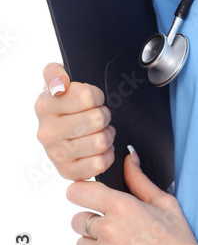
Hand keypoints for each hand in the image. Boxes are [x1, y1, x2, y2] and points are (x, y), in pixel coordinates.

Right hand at [35, 63, 115, 179]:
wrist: (61, 127)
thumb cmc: (64, 103)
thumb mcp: (58, 79)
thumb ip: (54, 73)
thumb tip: (60, 84)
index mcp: (44, 106)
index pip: (87, 97)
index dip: (97, 96)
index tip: (93, 99)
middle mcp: (46, 132)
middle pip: (97, 120)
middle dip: (104, 115)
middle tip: (98, 116)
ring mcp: (55, 154)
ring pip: (100, 142)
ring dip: (107, 135)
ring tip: (99, 131)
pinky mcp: (67, 172)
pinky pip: (100, 164)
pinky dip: (107, 154)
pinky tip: (99, 148)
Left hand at [67, 147, 197, 244]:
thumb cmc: (179, 242)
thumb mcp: (165, 203)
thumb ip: (139, 180)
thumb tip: (128, 158)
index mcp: (122, 207)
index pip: (77, 192)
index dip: (81, 193)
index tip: (88, 198)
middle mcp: (108, 230)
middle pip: (77, 220)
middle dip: (92, 222)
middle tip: (115, 228)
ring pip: (82, 244)